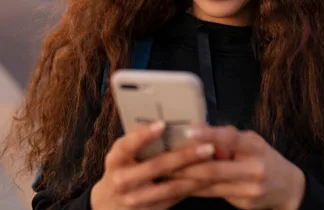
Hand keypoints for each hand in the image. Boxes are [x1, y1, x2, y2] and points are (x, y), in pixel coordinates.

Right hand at [90, 121, 215, 209]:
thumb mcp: (124, 153)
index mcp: (116, 158)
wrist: (109, 204)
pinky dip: (192, 188)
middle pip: (156, 166)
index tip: (162, 124)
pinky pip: (175, 198)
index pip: (128, 144)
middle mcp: (123, 179)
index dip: (145, 134)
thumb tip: (171, 121)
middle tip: (207, 146)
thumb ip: (141, 141)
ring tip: (213, 163)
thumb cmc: (123, 168)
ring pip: (170, 187)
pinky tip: (208, 178)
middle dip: (184, 156)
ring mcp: (136, 198)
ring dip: (195, 175)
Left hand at [173, 126, 305, 209]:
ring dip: (186, 180)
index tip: (189, 131)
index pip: (231, 138)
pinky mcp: (244, 204)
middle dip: (187, 166)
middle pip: (215, 169)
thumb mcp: (251, 142)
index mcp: (256, 147)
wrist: (288, 188)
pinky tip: (180, 186)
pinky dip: (195, 190)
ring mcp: (249, 189)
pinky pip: (213, 195)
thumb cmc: (263, 157)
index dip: (210, 135)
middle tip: (165, 160)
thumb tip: (199, 130)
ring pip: (211, 185)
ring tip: (166, 173)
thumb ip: (228, 138)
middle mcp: (254, 169)